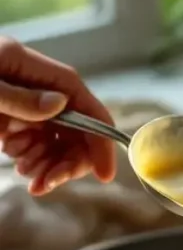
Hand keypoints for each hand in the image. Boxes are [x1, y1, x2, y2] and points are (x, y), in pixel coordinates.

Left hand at [0, 36, 116, 194]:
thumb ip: (19, 97)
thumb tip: (59, 105)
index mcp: (30, 66)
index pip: (82, 100)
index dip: (100, 135)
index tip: (105, 172)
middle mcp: (32, 84)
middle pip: (75, 124)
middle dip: (70, 158)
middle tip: (50, 183)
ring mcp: (21, 102)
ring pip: (57, 138)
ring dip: (51, 165)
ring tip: (32, 180)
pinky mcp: (10, 118)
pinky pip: (37, 143)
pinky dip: (36, 161)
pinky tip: (22, 168)